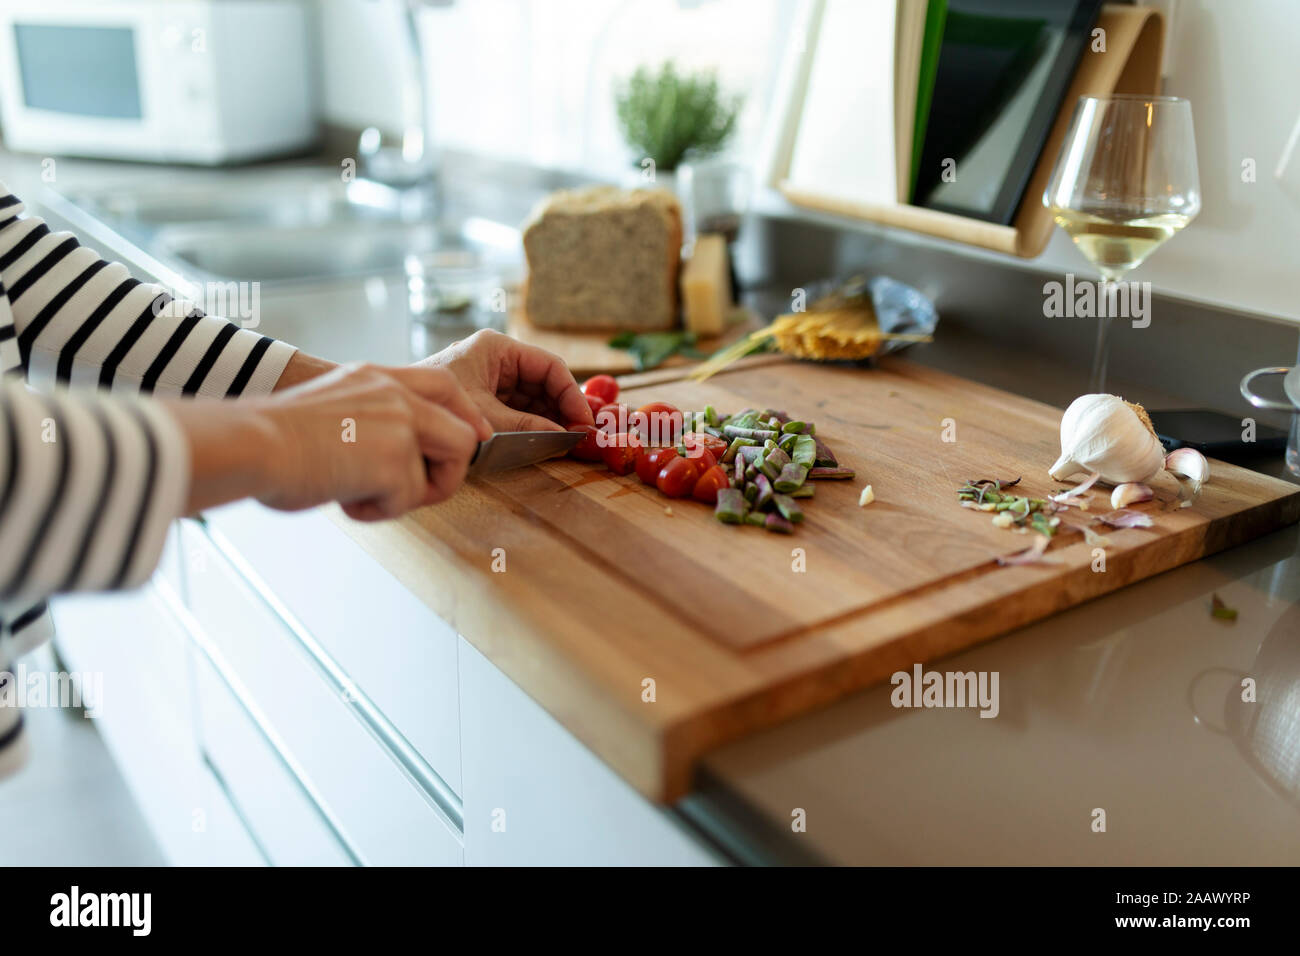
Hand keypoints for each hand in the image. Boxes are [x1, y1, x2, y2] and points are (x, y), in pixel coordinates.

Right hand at [171, 362, 490, 520]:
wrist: (250, 445)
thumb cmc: (268, 439)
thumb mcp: (328, 410)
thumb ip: (365, 424)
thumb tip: (381, 463)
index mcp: (376, 377)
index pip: (445, 384)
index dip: (466, 417)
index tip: (472, 440)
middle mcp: (395, 394)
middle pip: (464, 434)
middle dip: (448, 473)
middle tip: (412, 492)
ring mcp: (400, 424)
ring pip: (447, 468)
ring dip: (413, 494)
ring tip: (364, 494)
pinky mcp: (396, 459)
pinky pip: (409, 498)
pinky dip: (377, 510)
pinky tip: (344, 498)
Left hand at [420, 329, 593, 431]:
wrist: (399, 421)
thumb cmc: (435, 408)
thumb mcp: (487, 417)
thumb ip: (527, 426)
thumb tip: (564, 436)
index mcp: (496, 348)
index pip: (549, 366)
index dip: (572, 394)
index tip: (584, 421)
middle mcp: (495, 359)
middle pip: (544, 382)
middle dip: (562, 408)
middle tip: (579, 436)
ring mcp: (490, 378)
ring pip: (533, 397)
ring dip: (550, 419)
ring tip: (565, 442)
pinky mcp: (484, 397)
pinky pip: (517, 409)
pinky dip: (532, 424)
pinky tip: (545, 440)